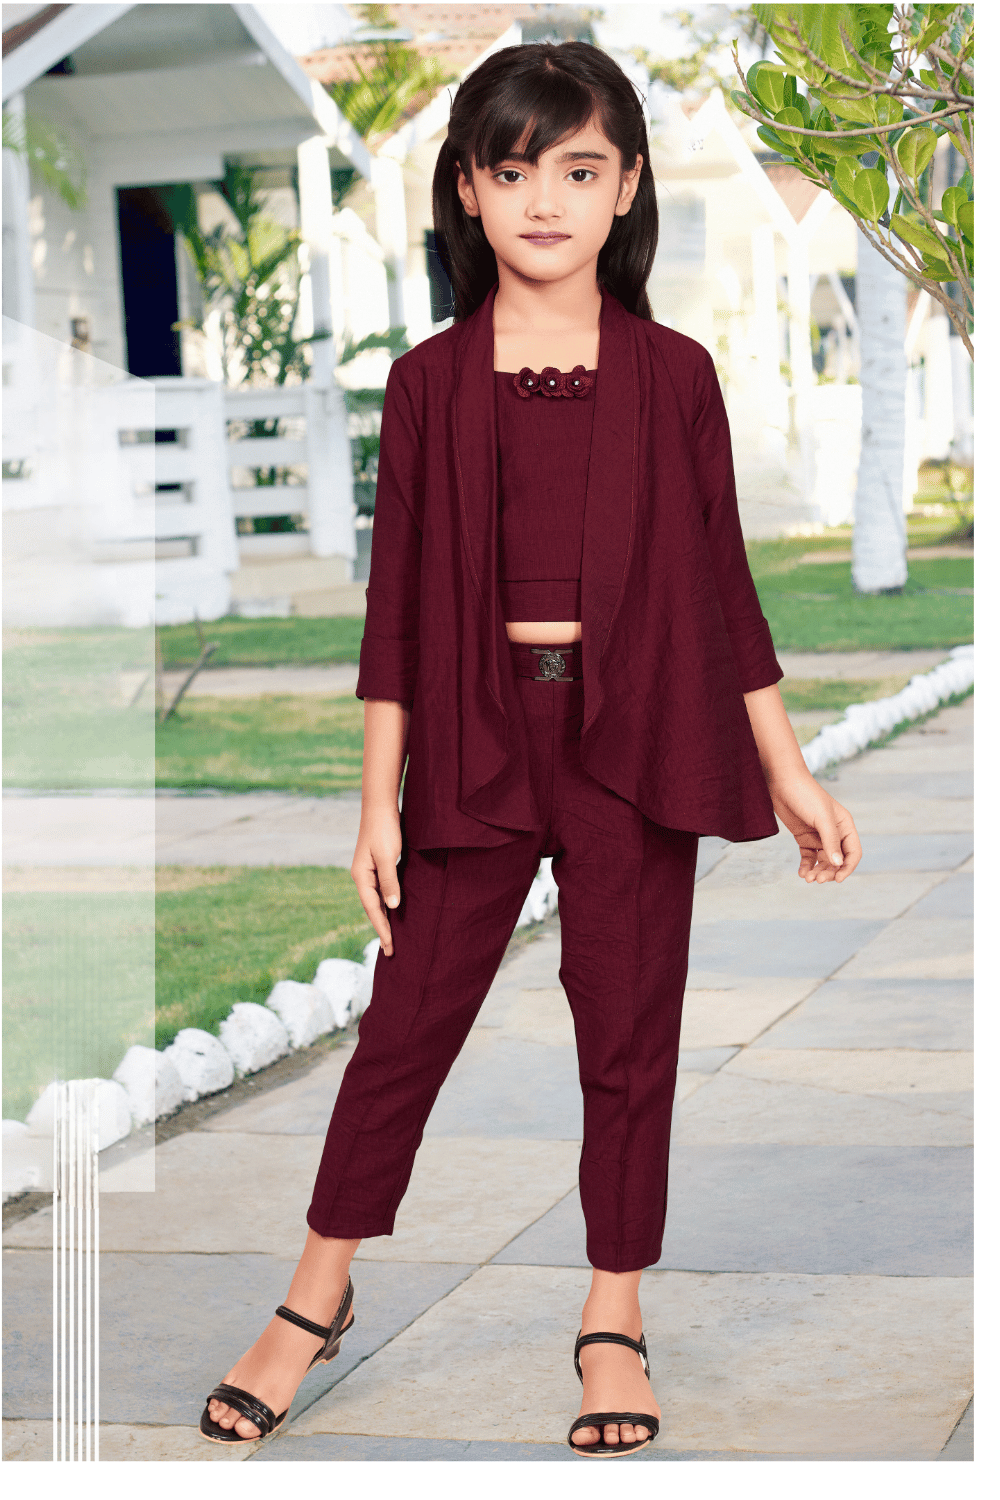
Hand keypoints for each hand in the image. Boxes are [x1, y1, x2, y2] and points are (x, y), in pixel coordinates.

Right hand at [351, 805, 402, 953]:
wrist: (380, 805)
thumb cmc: (384, 829)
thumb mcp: (388, 856)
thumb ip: (390, 881)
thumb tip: (392, 906)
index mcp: (361, 876)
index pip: (373, 909)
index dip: (382, 929)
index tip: (390, 947)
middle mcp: (362, 876)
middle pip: (372, 909)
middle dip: (381, 929)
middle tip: (390, 951)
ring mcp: (369, 871)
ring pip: (376, 901)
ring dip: (384, 918)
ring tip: (391, 937)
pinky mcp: (377, 864)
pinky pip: (381, 891)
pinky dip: (387, 904)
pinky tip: (394, 910)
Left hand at [769, 774, 861, 883]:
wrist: (782, 782)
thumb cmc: (806, 795)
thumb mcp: (822, 818)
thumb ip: (830, 841)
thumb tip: (838, 864)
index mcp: (845, 825)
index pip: (853, 852)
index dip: (847, 867)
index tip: (837, 879)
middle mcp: (834, 832)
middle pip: (837, 860)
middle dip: (829, 872)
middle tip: (817, 879)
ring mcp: (818, 835)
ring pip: (822, 860)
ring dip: (817, 871)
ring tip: (808, 878)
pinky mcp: (803, 837)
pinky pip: (808, 857)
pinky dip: (806, 866)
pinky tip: (802, 873)